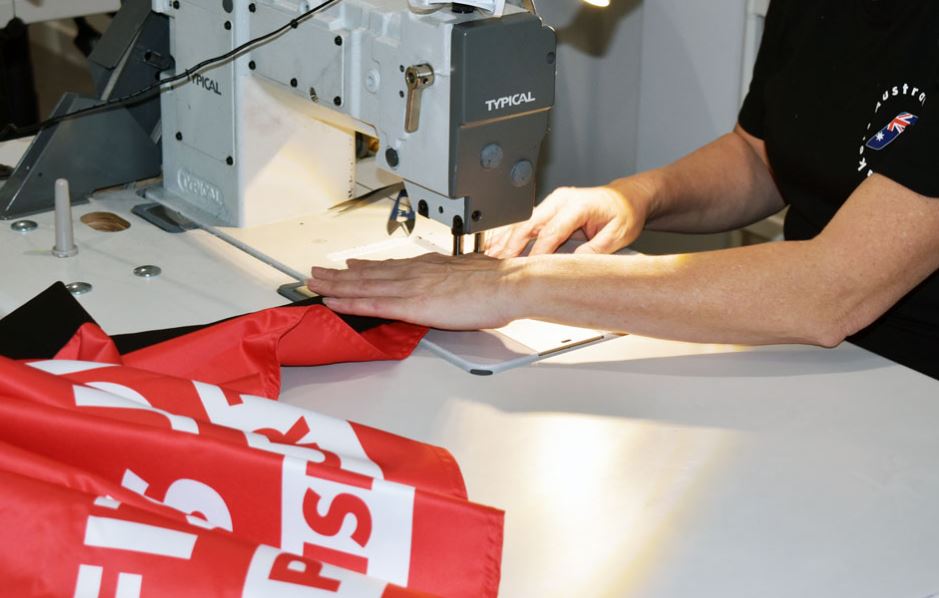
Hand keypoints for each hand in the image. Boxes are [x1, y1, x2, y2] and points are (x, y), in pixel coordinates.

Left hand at [307, 253, 526, 329]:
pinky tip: (333, 302)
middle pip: (368, 273)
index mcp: (429, 266)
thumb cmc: (498, 282)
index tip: (349, 265)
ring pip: (363, 285)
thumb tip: (456, 283)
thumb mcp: (472, 273)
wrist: (508, 284)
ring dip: (335, 285)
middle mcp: (414, 272)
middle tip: (318, 272)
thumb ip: (456, 279)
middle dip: (340, 274)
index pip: (389, 266)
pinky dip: (349, 302)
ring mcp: (410, 287)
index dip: (365, 266)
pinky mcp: (411, 305)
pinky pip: (372, 304)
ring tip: (314, 284)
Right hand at [485, 183, 647, 257]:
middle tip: (499, 263)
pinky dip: (511, 234)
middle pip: (529, 223)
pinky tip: (498, 246)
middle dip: (512, 244)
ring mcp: (552, 202)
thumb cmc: (624, 214)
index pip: (552, 230)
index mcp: (577, 204)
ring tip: (491, 256)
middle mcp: (561, 200)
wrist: (626, 199)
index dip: (538, 251)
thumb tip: (574, 263)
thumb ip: (596, 249)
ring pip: (523, 221)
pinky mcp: (548, 208)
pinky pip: (526, 221)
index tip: (528, 268)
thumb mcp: (618, 234)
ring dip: (506, 239)